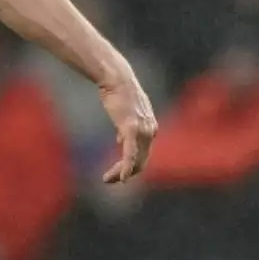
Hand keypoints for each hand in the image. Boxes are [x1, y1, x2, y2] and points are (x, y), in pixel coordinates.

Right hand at [99, 67, 157, 184]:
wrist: (117, 78)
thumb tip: (120, 140)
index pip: (143, 155)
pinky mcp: (131, 129)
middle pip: (141, 162)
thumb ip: (127, 127)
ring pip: (135, 161)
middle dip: (125, 173)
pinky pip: (130, 154)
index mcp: (150, 128)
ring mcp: (142, 131)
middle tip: (109, 180)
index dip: (130, 166)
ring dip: (121, 173)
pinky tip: (120, 178)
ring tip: (107, 179)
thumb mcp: (126, 113)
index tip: (117, 172)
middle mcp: (150, 131)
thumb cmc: (118, 92)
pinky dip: (126, 168)